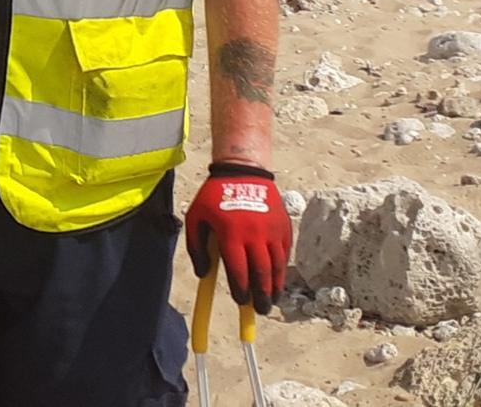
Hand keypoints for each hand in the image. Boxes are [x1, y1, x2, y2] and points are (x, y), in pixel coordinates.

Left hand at [183, 162, 291, 313]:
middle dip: (261, 295)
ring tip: (271, 299)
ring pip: (277, 266)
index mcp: (232, 234)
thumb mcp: (195, 217)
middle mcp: (255, 235)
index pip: (239, 271)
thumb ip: (196, 247)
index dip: (241, 290)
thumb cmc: (214, 195)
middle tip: (259, 309)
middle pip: (261, 273)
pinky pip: (285, 253)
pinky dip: (282, 268)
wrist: (243, 170)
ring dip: (275, 286)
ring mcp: (272, 231)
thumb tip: (202, 274)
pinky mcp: (284, 226)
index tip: (240, 301)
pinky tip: (278, 278)